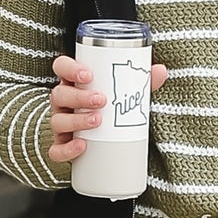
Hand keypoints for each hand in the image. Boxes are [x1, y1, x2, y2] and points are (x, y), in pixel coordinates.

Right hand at [47, 55, 167, 162]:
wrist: (108, 141)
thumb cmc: (114, 107)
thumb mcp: (127, 92)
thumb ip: (142, 81)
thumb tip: (161, 71)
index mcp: (75, 82)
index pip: (61, 67)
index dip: (70, 68)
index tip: (89, 74)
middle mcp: (64, 102)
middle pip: (60, 94)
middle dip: (79, 96)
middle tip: (101, 100)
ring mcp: (61, 124)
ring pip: (58, 121)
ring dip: (77, 120)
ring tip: (98, 120)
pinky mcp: (62, 146)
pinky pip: (57, 150)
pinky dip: (67, 149)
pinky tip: (82, 145)